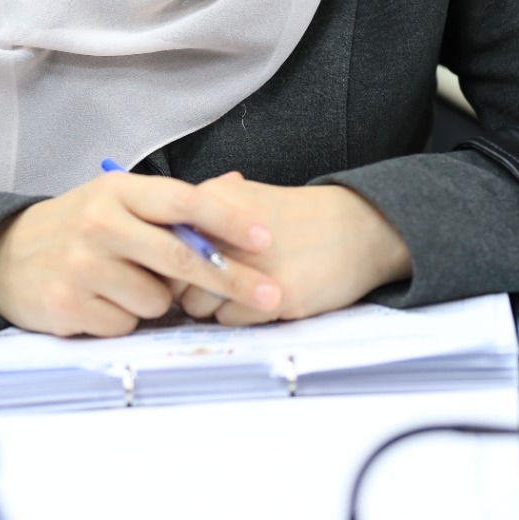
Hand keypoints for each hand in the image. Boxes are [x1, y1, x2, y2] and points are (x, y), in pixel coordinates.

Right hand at [0, 171, 280, 336]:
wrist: (5, 255)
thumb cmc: (79, 226)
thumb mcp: (118, 200)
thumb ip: (172, 203)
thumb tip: (239, 185)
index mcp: (118, 191)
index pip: (184, 202)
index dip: (229, 220)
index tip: (265, 238)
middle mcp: (99, 223)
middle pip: (181, 258)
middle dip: (232, 279)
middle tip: (271, 294)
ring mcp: (82, 266)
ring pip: (156, 300)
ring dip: (158, 301)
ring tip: (129, 284)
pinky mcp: (68, 305)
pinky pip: (126, 324)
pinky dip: (126, 318)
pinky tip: (104, 301)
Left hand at [176, 175, 411, 324]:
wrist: (358, 228)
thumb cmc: (297, 218)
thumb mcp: (245, 198)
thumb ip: (202, 214)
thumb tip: (161, 237)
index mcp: (215, 201)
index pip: (161, 244)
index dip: (167, 262)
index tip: (178, 271)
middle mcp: (227, 231)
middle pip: (173, 280)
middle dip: (186, 289)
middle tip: (210, 286)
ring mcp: (251, 266)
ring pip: (197, 306)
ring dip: (211, 305)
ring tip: (237, 292)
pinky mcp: (274, 296)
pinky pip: (228, 320)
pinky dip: (238, 317)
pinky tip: (258, 300)